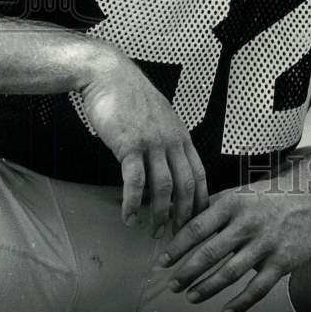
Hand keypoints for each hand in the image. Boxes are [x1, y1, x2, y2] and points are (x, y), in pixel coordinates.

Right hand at [79, 49, 207, 235]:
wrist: (110, 75)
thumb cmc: (131, 97)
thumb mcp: (160, 117)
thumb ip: (167, 140)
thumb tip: (168, 166)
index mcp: (181, 135)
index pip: (200, 173)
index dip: (200, 200)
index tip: (198, 220)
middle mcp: (172, 140)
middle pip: (187, 185)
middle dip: (184, 214)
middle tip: (179, 235)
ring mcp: (152, 143)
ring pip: (164, 187)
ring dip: (159, 214)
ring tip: (154, 231)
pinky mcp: (130, 145)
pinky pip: (135, 181)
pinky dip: (133, 203)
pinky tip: (128, 217)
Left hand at [159, 178, 310, 311]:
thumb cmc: (269, 197)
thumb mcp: (240, 193)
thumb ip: (211, 206)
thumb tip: (178, 217)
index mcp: (234, 203)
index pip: (197, 227)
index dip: (177, 247)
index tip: (163, 262)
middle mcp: (248, 223)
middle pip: (210, 253)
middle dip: (187, 272)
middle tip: (173, 285)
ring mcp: (266, 243)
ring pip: (230, 273)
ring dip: (207, 288)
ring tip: (192, 296)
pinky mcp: (282, 261)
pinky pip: (257, 289)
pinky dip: (240, 303)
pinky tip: (226, 311)